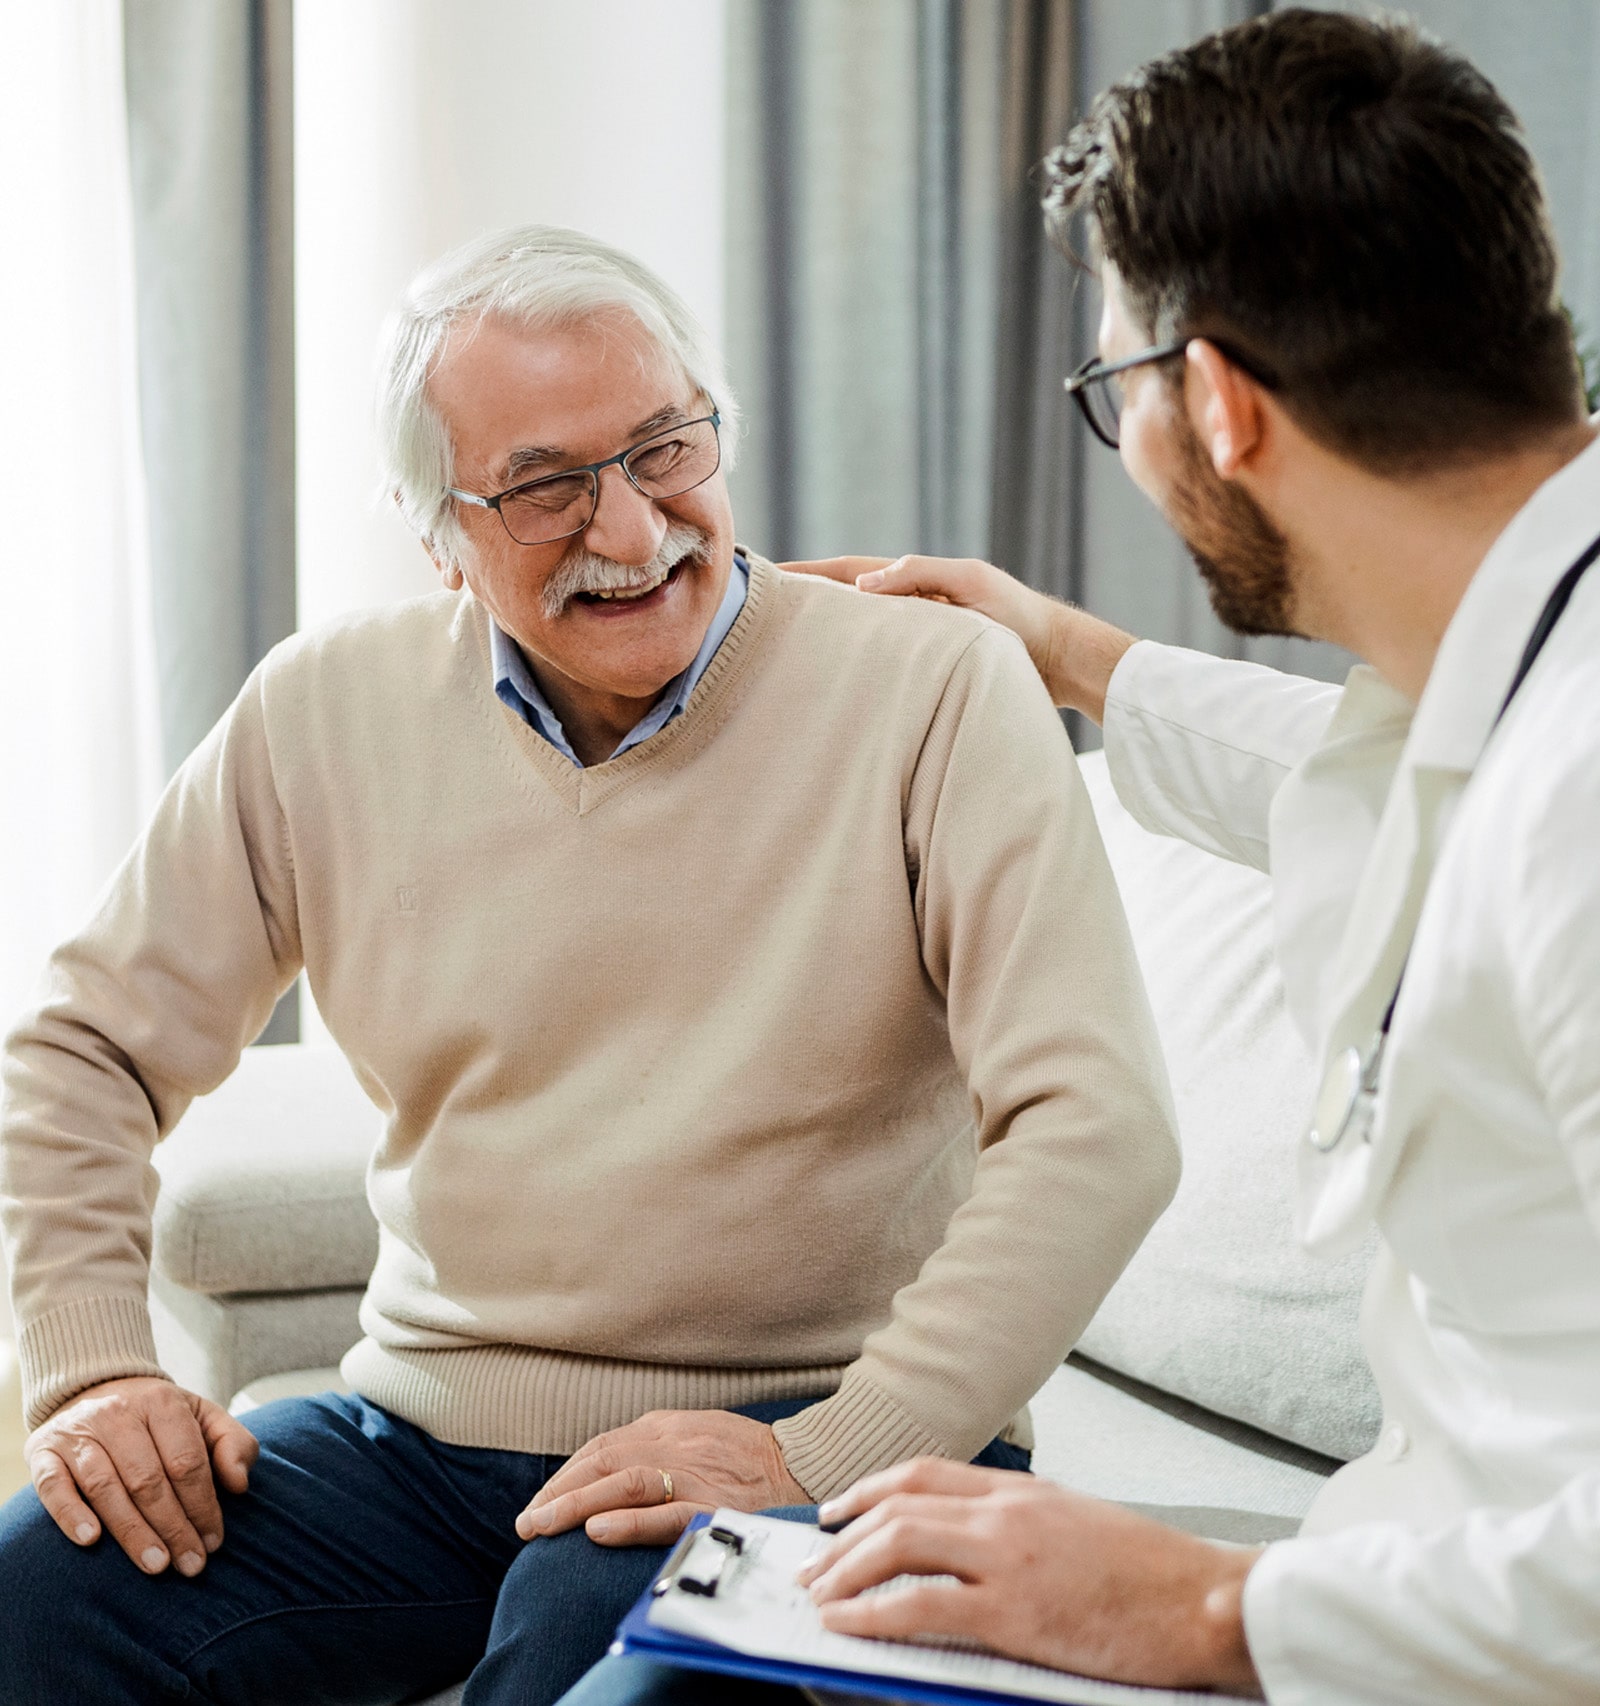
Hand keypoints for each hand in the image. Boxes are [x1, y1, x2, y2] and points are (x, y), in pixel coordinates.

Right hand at [26, 1375, 259, 1576]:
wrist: (99, 1388)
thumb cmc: (161, 1418)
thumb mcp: (204, 1417)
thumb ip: (232, 1444)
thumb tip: (239, 1484)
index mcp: (162, 1403)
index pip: (186, 1461)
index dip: (203, 1505)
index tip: (213, 1542)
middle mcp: (117, 1414)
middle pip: (148, 1479)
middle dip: (173, 1527)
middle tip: (189, 1564)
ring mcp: (78, 1432)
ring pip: (105, 1486)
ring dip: (131, 1531)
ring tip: (156, 1565)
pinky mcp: (43, 1451)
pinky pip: (53, 1485)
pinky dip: (70, 1513)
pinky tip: (91, 1540)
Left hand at [517, 1408, 810, 1547]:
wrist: (805, 1464)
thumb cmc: (751, 1456)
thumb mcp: (699, 1433)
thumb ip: (658, 1443)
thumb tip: (612, 1462)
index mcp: (669, 1426)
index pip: (603, 1447)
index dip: (567, 1475)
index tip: (542, 1502)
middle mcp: (676, 1444)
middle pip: (604, 1461)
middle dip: (559, 1492)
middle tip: (527, 1522)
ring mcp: (695, 1473)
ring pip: (624, 1482)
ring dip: (576, 1505)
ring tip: (542, 1526)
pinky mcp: (715, 1504)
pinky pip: (666, 1513)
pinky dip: (628, 1521)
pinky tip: (596, 1531)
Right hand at [779, 556, 1134, 720]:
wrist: (1057, 659)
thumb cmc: (1020, 618)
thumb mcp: (971, 584)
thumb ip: (919, 575)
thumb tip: (862, 584)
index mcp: (915, 580)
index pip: (849, 573)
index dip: (809, 574)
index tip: (768, 575)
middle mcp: (910, 607)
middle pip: (846, 601)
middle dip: (806, 602)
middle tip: (759, 610)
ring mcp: (916, 637)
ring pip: (859, 632)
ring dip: (825, 633)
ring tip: (785, 642)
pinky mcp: (927, 667)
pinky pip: (879, 660)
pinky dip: (853, 661)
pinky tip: (834, 674)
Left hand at [797, 1459, 1261, 1695]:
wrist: (1204, 1599)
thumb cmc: (1150, 1574)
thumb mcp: (1077, 1524)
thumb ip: (1022, 1525)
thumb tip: (972, 1549)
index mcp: (1021, 1490)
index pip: (921, 1474)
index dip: (868, 1489)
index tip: (837, 1511)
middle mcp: (1006, 1511)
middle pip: (897, 1505)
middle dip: (843, 1536)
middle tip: (811, 1563)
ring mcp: (1007, 1556)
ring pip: (898, 1542)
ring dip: (846, 1568)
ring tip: (818, 1595)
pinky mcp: (1014, 1610)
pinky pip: (921, 1606)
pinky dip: (873, 1613)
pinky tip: (849, 1625)